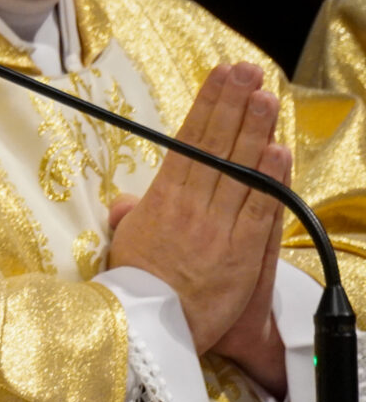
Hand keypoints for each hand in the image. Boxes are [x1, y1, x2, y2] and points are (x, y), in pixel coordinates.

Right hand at [107, 63, 290, 353]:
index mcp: (160, 199)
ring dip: (253, 131)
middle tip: (247, 72)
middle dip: (232, 105)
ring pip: (239, 170)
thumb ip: (131, 217)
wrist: (151, 329)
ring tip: (265, 97)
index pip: (188, 141)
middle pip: (215, 146)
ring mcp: (217, 227)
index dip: (207, 106)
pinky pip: (258, 209)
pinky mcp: (241, 253)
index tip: (220, 77)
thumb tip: (126, 201)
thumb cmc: (135, 288)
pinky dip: (269, 180)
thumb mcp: (123, 244)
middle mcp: (191, 206)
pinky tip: (277, 151)